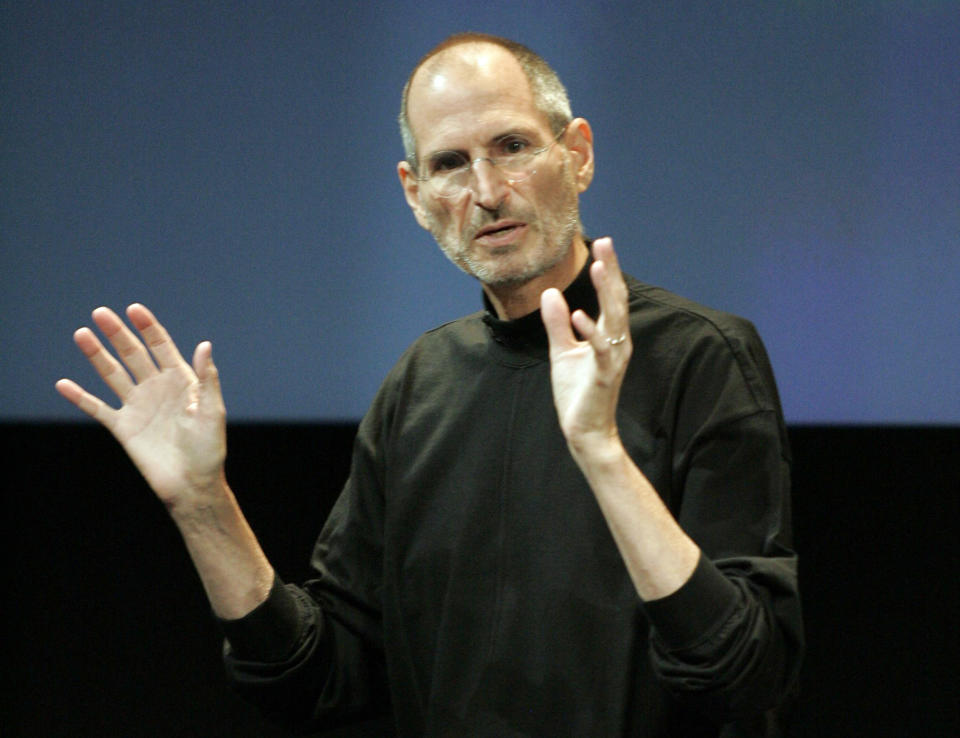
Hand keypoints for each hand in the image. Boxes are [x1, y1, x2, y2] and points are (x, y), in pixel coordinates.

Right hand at [56, 304, 225, 510]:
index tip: (133, 309)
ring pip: (113, 374)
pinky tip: (63, 384)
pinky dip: (81, 397)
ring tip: (81, 334)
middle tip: (100, 313)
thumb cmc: (209, 449)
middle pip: (133, 355)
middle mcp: (157, 388)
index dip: (148, 327)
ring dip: (97, 356)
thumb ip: (206, 378)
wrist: (192, 484)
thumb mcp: (212, 411)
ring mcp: (138, 406)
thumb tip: (204, 345)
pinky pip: (98, 408)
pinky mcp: (124, 427)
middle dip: (118, 333)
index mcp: (181, 381)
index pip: (161, 347)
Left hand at [540, 237, 630, 452]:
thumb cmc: (577, 392)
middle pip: (617, 300)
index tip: (603, 243)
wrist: (584, 429)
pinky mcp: (603, 374)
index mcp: (609, 335)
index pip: (611, 296)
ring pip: (614, 319)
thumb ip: (557, 323)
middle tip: (607, 243)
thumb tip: (551, 294)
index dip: (608, 270)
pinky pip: (599, 349)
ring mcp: (613, 358)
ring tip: (599, 267)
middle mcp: (617, 342)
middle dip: (611, 271)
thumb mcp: (562, 350)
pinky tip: (578, 314)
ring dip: (606, 293)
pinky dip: (589, 331)